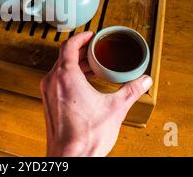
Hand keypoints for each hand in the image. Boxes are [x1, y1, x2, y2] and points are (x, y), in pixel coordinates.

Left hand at [41, 32, 151, 156]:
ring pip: (60, 68)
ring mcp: (48, 92)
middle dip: (81, 51)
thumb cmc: (85, 136)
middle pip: (64, 56)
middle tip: (95, 50)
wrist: (70, 157)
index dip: (81, 37)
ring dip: (76, 64)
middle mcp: (52, 81)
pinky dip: (70, 76)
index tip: (90, 35)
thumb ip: (131, 91)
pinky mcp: (48, 103)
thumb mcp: (115, 108)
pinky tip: (85, 84)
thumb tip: (143, 81)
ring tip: (94, 66)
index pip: (68, 45)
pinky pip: (58, 81)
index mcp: (65, 76)